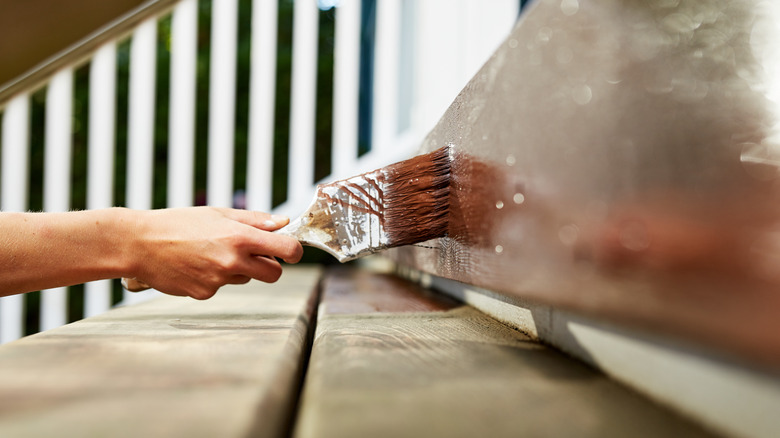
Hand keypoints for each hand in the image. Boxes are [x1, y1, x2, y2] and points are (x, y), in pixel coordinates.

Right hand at [125, 207, 302, 299]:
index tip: (290, 250)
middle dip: (270, 265)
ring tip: (211, 252)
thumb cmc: (178, 223)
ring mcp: (219, 280)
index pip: (287, 250)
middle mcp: (233, 261)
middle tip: (253, 253)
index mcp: (240, 237)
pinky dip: (214, 277)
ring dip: (238, 269)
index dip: (294, 251)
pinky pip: (221, 286)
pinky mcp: (205, 293)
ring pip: (245, 278)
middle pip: (274, 274)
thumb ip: (254, 220)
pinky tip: (195, 264)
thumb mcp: (218, 213)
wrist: (139, 243)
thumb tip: (282, 223)